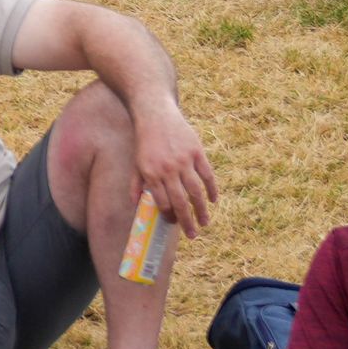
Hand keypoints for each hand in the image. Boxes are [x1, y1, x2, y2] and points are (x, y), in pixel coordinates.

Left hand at [130, 96, 219, 233]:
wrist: (155, 114)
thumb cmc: (144, 141)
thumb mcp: (136, 162)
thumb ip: (136, 184)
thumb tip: (134, 205)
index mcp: (151, 174)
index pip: (163, 203)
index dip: (169, 216)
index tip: (174, 224)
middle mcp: (168, 169)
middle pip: (181, 202)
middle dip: (187, 221)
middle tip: (193, 235)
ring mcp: (184, 161)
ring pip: (196, 192)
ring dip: (202, 210)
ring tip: (205, 222)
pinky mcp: (197, 152)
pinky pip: (207, 175)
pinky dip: (212, 189)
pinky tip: (213, 200)